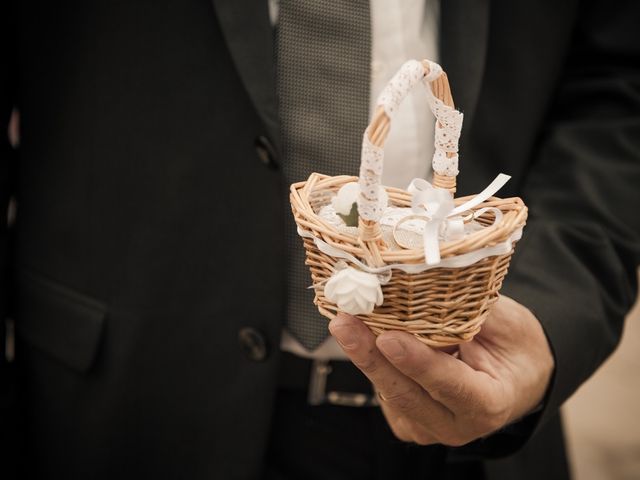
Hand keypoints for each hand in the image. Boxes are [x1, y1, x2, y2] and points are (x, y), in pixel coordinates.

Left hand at [328, 295, 553, 445]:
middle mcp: (456, 425)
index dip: (418, 363)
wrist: (515, 375)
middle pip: (406, 394)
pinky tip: (359, 334)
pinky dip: (371, 360)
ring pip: (388, 393)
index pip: (451, 386)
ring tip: (346, 321)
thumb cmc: (514, 347)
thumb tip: (430, 281)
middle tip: (344, 323)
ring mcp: (428, 427)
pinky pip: (383, 390)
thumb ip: (472, 311)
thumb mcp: (509, 323)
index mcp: (490, 404)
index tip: (388, 338)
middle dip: (371, 357)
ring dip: (364, 355)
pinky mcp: (407, 419)